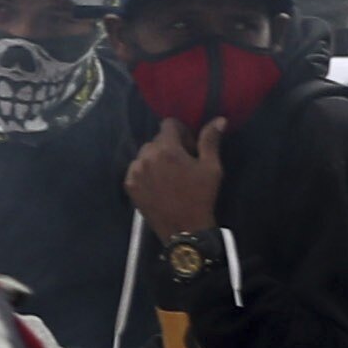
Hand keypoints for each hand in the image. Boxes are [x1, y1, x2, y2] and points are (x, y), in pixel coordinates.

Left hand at [125, 112, 224, 243]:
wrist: (184, 228)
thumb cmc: (201, 196)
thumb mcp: (211, 167)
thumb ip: (210, 140)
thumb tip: (219, 120)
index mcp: (166, 149)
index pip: (168, 124)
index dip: (182, 132)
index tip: (190, 147)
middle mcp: (146, 156)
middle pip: (157, 140)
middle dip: (170, 146)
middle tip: (184, 163)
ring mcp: (134, 171)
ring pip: (145, 154)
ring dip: (157, 158)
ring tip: (171, 175)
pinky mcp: (129, 185)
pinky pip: (136, 169)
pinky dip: (146, 171)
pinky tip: (159, 184)